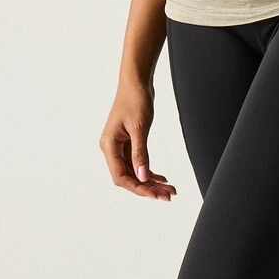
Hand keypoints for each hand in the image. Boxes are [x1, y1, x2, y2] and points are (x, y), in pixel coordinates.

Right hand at [99, 80, 177, 199]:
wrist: (136, 83)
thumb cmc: (135, 100)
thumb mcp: (139, 128)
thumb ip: (140, 153)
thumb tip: (143, 177)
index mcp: (109, 145)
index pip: (120, 176)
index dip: (138, 188)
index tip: (155, 195)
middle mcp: (111, 148)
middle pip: (129, 177)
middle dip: (148, 188)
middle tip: (168, 195)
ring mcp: (119, 146)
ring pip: (135, 172)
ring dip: (151, 182)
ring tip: (170, 189)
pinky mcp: (128, 143)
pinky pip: (137, 163)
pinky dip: (150, 171)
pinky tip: (162, 178)